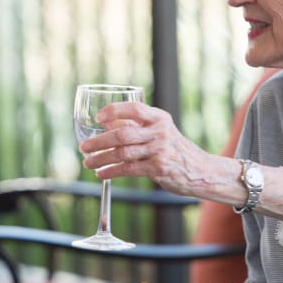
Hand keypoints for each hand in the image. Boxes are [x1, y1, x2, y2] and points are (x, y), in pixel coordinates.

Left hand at [79, 101, 211, 194]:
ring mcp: (160, 151)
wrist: (199, 170)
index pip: (134, 108)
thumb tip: (104, 121)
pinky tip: (101, 174)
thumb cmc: (173, 148)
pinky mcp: (159, 169)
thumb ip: (134, 125)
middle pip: (123, 134)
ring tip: (88, 162)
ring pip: (123, 153)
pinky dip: (112, 172)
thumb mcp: (158, 131)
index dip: (114, 111)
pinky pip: (129, 169)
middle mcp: (160, 132)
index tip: (98, 117)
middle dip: (99, 141)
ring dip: (101, 158)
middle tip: (83, 147)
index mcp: (159, 118)